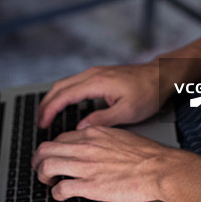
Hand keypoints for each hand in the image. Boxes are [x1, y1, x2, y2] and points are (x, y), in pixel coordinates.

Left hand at [32, 126, 176, 201]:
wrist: (158, 168)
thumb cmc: (145, 154)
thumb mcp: (119, 135)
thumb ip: (101, 137)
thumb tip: (91, 141)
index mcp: (92, 133)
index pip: (60, 138)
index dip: (53, 149)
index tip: (53, 156)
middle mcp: (84, 147)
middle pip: (46, 149)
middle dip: (38, 161)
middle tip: (41, 169)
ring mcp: (85, 166)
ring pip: (47, 166)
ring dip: (42, 176)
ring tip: (47, 182)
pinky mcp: (89, 186)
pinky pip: (60, 189)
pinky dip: (56, 194)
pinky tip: (61, 195)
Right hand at [37, 63, 160, 128]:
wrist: (161, 76)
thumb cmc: (148, 92)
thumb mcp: (127, 111)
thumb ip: (102, 119)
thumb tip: (80, 129)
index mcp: (97, 82)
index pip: (64, 95)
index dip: (50, 110)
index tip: (42, 124)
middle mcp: (93, 74)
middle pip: (59, 87)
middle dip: (46, 105)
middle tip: (39, 123)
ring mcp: (95, 72)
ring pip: (65, 84)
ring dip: (53, 99)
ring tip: (47, 117)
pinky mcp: (99, 74)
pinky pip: (74, 83)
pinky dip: (63, 95)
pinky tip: (63, 106)